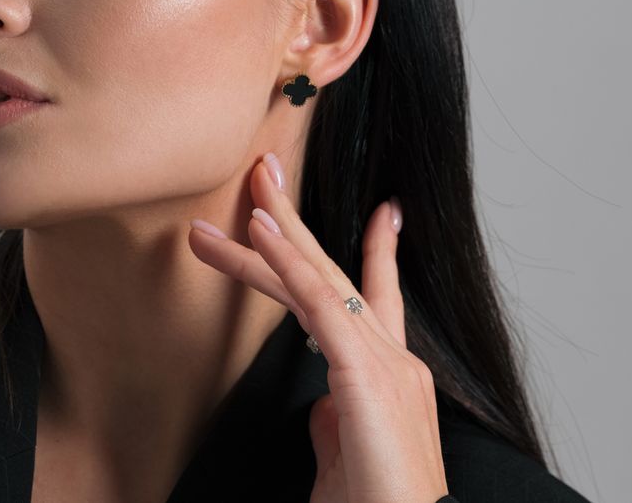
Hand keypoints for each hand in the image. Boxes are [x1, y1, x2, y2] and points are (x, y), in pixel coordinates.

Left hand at [187, 151, 448, 502]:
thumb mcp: (347, 458)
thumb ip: (336, 423)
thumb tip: (322, 405)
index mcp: (392, 378)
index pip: (380, 298)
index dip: (378, 250)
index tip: (383, 212)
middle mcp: (394, 361)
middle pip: (335, 274)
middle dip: (295, 221)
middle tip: (265, 173)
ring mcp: (385, 365)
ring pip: (317, 281)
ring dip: (270, 235)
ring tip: (237, 197)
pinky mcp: (366, 378)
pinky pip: (319, 305)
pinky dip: (286, 263)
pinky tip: (259, 232)